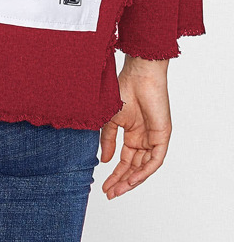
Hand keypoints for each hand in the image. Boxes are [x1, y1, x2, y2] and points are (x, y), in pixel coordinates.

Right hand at [100, 57, 171, 199]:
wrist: (138, 74)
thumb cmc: (123, 89)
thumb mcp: (110, 120)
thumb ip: (107, 140)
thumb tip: (104, 160)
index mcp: (132, 134)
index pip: (125, 161)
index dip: (115, 174)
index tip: (104, 186)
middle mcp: (144, 139)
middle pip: (134, 167)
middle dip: (121, 181)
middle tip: (110, 193)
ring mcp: (154, 138)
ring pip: (144, 167)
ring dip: (131, 180)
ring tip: (118, 190)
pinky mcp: (162, 136)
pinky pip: (154, 160)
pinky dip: (144, 171)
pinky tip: (132, 179)